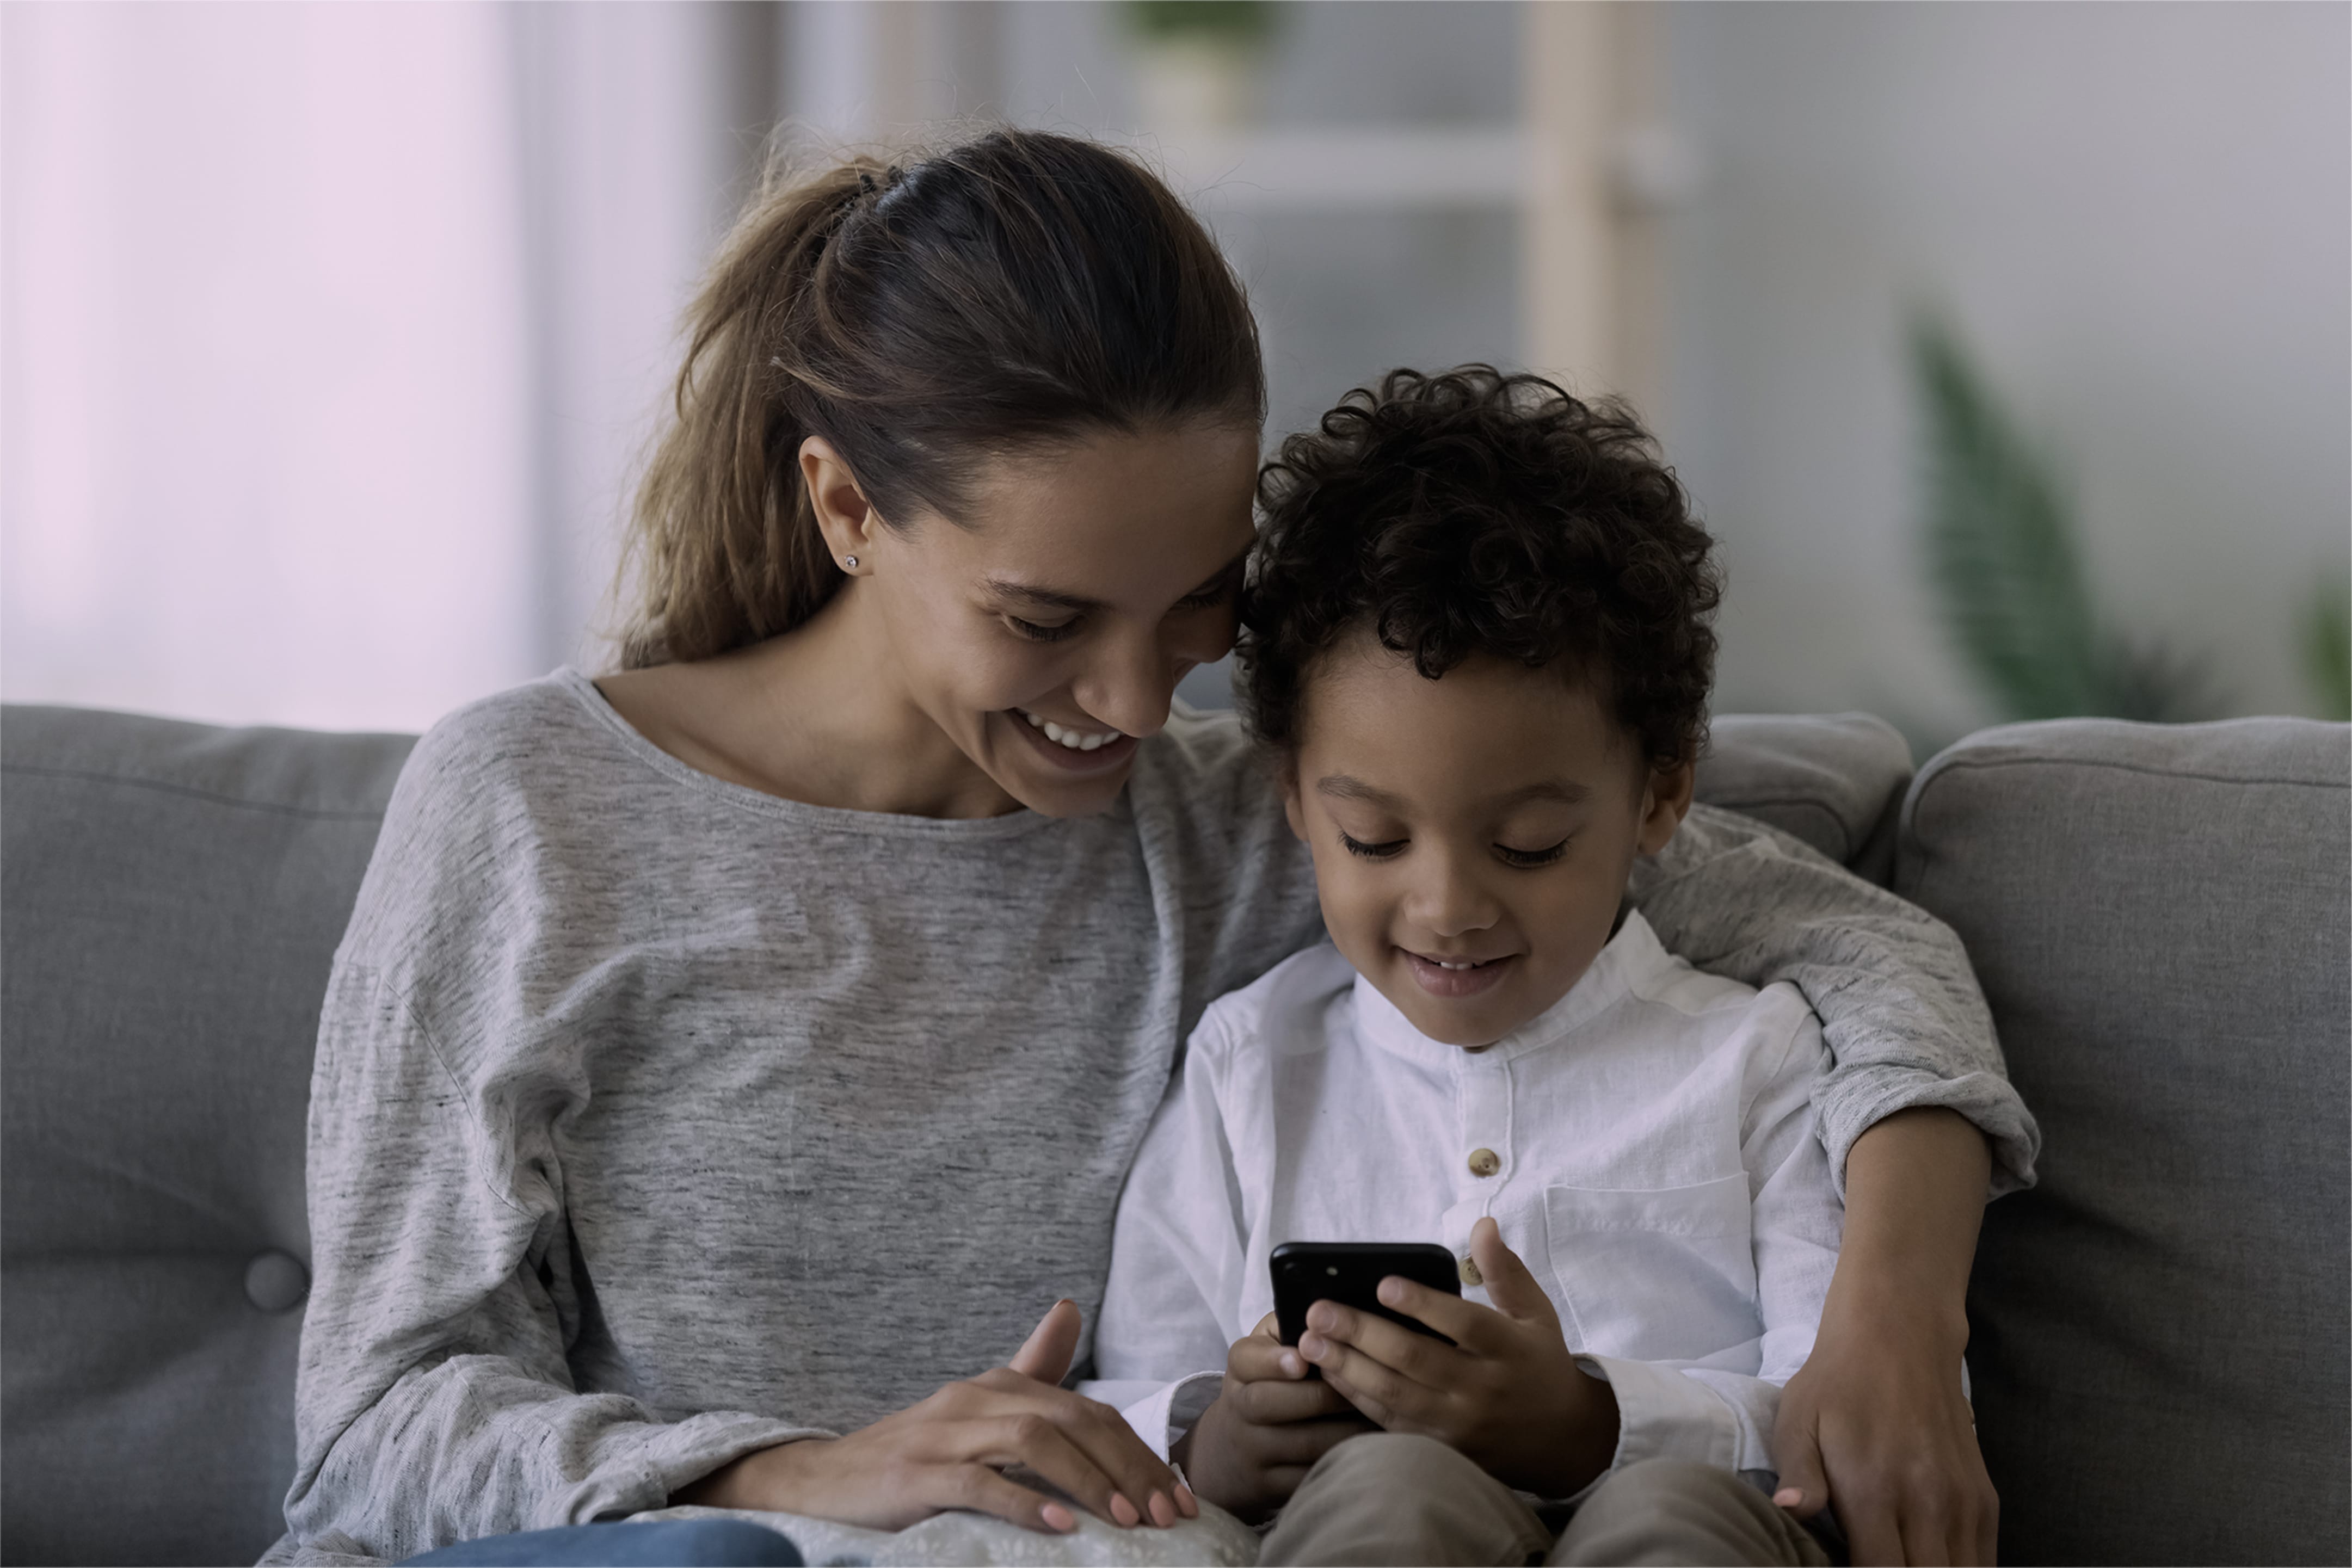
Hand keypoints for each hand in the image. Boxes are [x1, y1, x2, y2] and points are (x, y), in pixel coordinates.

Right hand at [676, 1299, 1197, 1533]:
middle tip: (1166, 1516)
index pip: (1088, 1411)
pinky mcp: (915, 1474)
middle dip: (1129, 1467)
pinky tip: (1061, 1526)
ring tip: (1125, 1519)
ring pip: (1033, 1441)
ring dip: (1088, 1480)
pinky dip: (1025, 1502)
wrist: (820, 1483)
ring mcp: (943, 1434)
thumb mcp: (976, 1412)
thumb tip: (1068, 1309)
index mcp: (998, 1386)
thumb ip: (1028, 1368)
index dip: (1139, 1451)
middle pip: (1072, 1421)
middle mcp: (976, 1399)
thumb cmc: (912, 1455)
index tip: (1176, 1498)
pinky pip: (979, 1482)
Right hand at [1177, 1313, 1377, 1522]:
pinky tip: (1371, 1448)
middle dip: (1324, 1395)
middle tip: (1367, 1383)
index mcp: (1240, 1369)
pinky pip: (1311, 1476)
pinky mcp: (1270, 1487)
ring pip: (1302, 1443)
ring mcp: (1253, 1451)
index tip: (1302, 1360)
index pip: (1246, 1360)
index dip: (1274, 1361)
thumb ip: (1291, 1326)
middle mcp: (1240, 1410)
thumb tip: (1334, 1309)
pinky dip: (1343, 1462)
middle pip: (1272, 1403)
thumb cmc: (1269, 1384)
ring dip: (1345, 1429)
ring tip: (1381, 1415)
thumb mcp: (1268, 1349)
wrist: (1233, 1451)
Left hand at [1297, 1218, 1617, 1496]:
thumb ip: (1505, 1271)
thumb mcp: (1535, 1314)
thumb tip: (1482, 1224)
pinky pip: (1392, 1424)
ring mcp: (1460, 1425)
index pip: (1462, 1323)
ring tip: (1309, 1341)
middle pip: (1416, 1360)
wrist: (1564, 1442)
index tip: (1382, 1284)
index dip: (1422, 1305)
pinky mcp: (1443, 1449)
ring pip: (1396, 1395)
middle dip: (1362, 1333)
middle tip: (1319, 1310)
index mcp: (1508, 1349)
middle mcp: (1483, 1389)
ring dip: (1347, 1367)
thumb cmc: (1540, 1364)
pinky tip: (1329, 1374)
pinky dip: (1357, 1399)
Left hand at [1770, 1106, 1999, 1564]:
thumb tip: (1791, 1512)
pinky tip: (1933, 1562)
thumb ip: (1798, 1474)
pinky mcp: (1985, 1497)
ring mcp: (1963, 1502)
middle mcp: (1927, 1504)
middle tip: (1873, 1565)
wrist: (1901, 1334)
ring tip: (1900, 1562)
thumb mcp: (1797, 1420)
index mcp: (1874, 1491)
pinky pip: (1985, 1559)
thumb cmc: (1837, 1383)